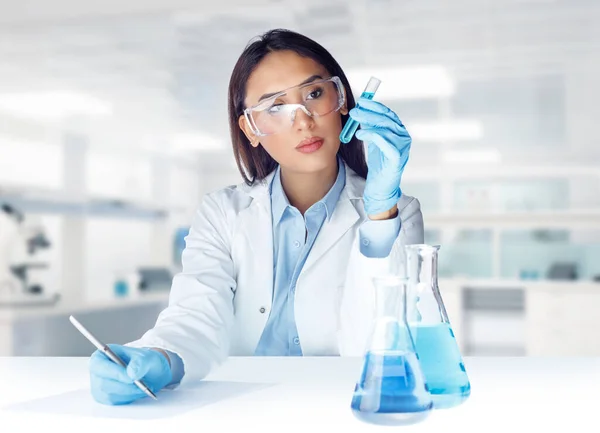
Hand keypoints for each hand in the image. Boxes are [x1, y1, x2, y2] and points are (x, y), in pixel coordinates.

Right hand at [89, 344, 171, 404]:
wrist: (149, 372)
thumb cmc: (143, 361)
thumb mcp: (146, 356)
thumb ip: (140, 362)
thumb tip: (132, 373)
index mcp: (101, 355)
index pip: (99, 365)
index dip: (114, 373)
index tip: (131, 378)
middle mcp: (97, 372)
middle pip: (103, 384)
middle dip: (125, 386)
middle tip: (141, 385)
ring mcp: (99, 386)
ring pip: (110, 395)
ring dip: (129, 393)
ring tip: (143, 386)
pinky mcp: (105, 398)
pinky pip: (115, 402)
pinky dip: (129, 398)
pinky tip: (138, 391)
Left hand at [349, 98, 411, 216]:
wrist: (382, 187)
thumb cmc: (379, 164)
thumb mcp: (374, 141)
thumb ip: (371, 127)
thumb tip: (361, 110)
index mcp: (398, 131)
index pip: (388, 113)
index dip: (375, 106)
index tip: (361, 101)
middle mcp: (403, 137)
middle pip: (387, 119)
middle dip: (370, 112)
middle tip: (354, 109)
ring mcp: (402, 147)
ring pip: (386, 128)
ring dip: (368, 121)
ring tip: (354, 118)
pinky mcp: (397, 157)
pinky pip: (384, 142)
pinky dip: (372, 135)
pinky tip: (360, 133)